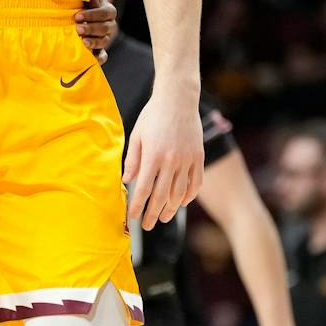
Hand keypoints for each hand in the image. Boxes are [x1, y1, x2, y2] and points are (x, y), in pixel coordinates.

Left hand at [76, 0, 116, 59]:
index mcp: (108, 11)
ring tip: (82, 42)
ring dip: (94, 42)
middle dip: (91, 28)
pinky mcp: (100, 50)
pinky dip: (99, 58)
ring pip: (104, 41)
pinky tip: (92, 59)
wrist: (77, 18)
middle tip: (78, 29)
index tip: (77, 16)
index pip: (105, 13)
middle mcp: (109, 25)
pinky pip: (103, 56)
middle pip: (105, 28)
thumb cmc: (80, 3)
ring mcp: (105, 38)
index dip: (92, 15)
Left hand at [124, 94, 203, 230]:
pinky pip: (195, 183)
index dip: (138, 206)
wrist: (178, 100)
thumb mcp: (137, 135)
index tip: (133, 217)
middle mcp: (171, 160)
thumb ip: (132, 160)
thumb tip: (127, 182)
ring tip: (163, 217)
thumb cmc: (153, 116)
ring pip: (179, 193)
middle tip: (147, 225)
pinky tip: (181, 203)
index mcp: (153, 156)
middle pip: (161, 196)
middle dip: (153, 213)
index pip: (144, 189)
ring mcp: (187, 160)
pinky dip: (189, 196)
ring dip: (170, 209)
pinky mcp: (198, 157)